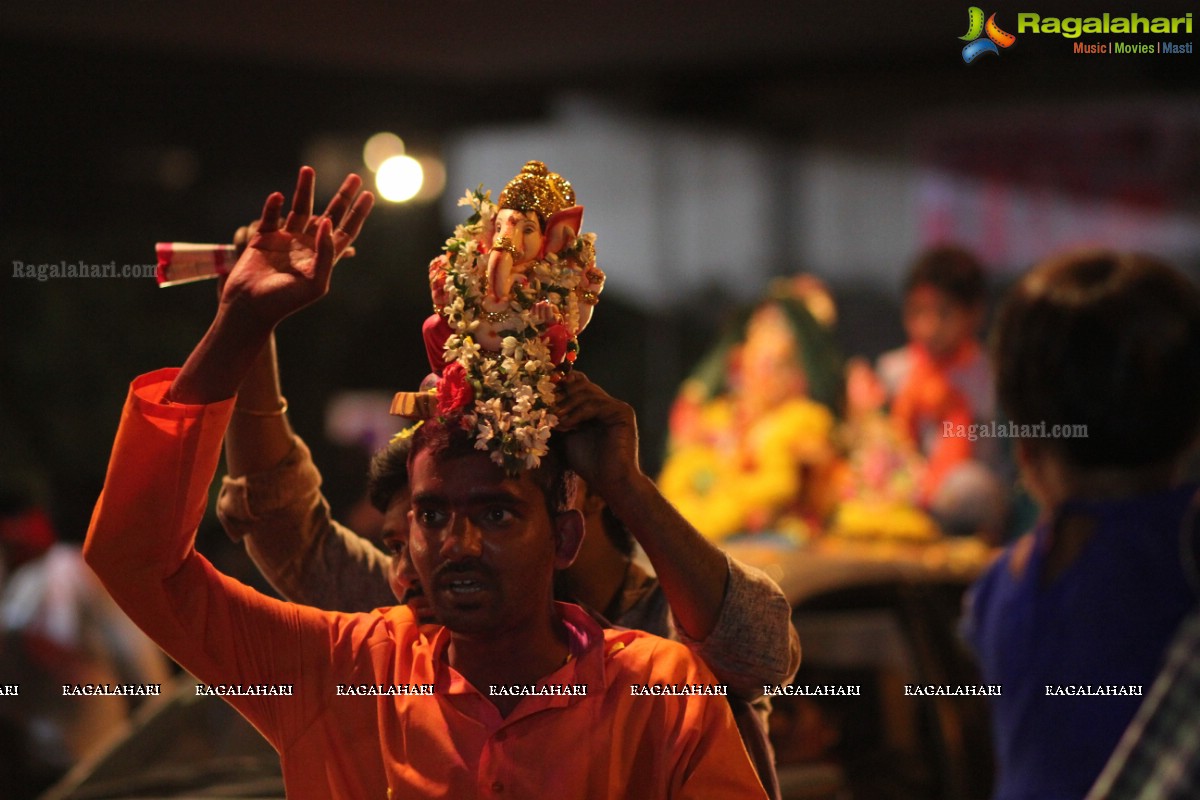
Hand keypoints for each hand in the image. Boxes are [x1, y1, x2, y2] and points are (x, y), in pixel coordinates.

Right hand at [219, 167, 372, 329]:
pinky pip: (271, 216)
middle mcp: (308, 246)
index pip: (346, 232)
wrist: (250, 307)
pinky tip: (278, 196)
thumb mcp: (315, 282)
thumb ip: (326, 253)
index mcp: (323, 258)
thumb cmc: (285, 301)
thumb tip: (328, 222)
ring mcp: (286, 240)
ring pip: (300, 208)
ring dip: (305, 189)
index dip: (358, 214)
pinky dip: (273, 205)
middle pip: (330, 215)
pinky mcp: (263, 238)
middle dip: (343, 196)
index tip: (369, 195)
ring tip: (308, 169)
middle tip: (355, 177)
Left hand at [553, 372, 642, 498]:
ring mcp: (616, 406)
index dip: (560, 384)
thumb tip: (539, 403)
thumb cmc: (589, 463)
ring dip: (567, 405)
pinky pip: (595, 404)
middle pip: (581, 384)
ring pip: (587, 392)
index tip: (541, 393)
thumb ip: (560, 417)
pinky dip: (577, 413)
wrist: (610, 481)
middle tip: (545, 405)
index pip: (578, 384)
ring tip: (554, 418)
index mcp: (595, 406)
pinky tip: (567, 424)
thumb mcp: (567, 435)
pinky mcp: (622, 412)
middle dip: (561, 394)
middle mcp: (607, 403)